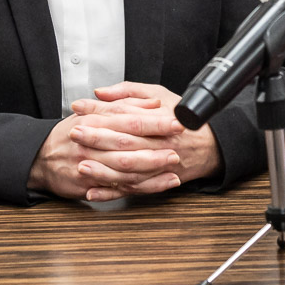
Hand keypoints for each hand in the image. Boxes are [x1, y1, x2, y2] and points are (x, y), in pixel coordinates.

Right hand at [26, 110, 184, 201]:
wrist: (40, 157)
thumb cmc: (71, 131)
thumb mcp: (96, 110)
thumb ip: (126, 103)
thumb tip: (153, 103)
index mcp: (96, 121)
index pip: (130, 120)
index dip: (154, 122)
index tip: (176, 122)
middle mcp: (93, 144)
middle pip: (128, 146)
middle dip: (156, 148)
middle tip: (178, 148)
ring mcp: (90, 166)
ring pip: (124, 170)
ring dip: (151, 171)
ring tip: (173, 169)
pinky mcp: (89, 186)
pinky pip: (118, 189)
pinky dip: (139, 188)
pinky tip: (158, 186)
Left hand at [69, 82, 222, 200]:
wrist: (209, 146)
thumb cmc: (182, 118)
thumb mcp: (159, 95)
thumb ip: (129, 92)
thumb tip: (101, 92)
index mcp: (158, 120)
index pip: (125, 114)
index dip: (100, 111)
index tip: (79, 107)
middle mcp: (157, 143)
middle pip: (124, 141)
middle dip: (97, 138)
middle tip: (75, 133)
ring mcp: (156, 165)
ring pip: (127, 170)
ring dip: (102, 169)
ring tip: (81, 165)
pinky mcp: (153, 181)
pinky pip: (130, 189)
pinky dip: (111, 192)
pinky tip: (93, 192)